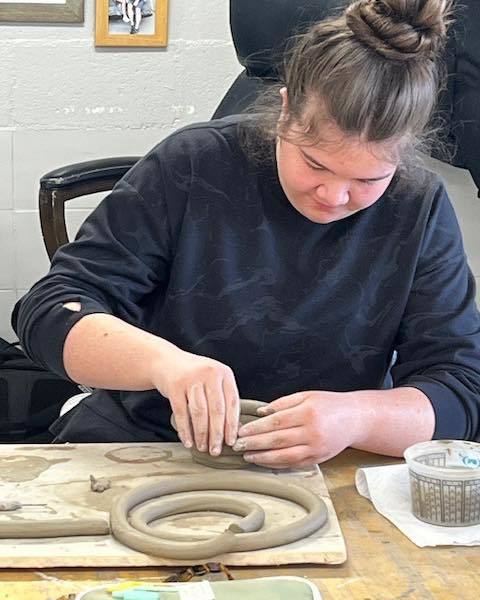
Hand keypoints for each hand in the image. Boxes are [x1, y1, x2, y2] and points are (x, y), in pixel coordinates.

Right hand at [150, 348, 239, 456]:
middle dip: (217, 434)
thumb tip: (233, 429)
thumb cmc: (194, 375)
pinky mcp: (175, 386)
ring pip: (200, 413)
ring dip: (202, 434)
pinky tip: (188, 441)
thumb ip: (223, 398)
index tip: (231, 442)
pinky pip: (182, 413)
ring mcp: (191, 379)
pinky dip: (185, 430)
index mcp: (224, 373)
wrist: (166, 362)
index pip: (232, 403)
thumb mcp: (213, 380)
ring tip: (202, 447)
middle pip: (217, 410)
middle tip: (216, 450)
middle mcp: (209, 374)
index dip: (232, 425)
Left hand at [233, 391, 366, 467]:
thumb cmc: (329, 405)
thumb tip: (260, 412)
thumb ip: (282, 403)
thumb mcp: (306, 395)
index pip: (275, 422)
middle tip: (237, 446)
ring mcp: (316, 448)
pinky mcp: (318, 460)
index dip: (256, 428)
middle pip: (277, 440)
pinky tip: (264, 461)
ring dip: (262, 457)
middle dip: (254, 444)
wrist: (354, 419)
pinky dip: (276, 464)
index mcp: (307, 413)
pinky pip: (293, 464)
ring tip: (247, 456)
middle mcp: (312, 432)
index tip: (241, 431)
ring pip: (284, 456)